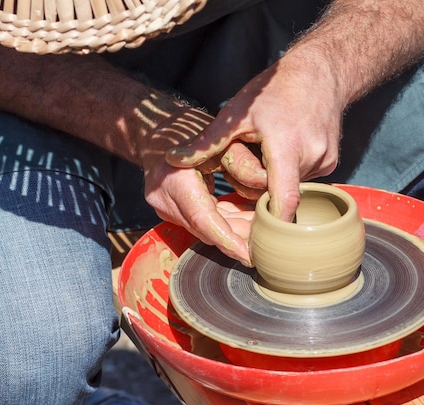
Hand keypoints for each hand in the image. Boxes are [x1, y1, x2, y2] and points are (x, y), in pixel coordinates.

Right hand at [139, 105, 253, 265]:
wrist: (155, 131)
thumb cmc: (191, 128)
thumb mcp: (222, 139)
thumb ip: (244, 164)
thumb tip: (268, 193)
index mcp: (175, 178)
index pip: (203, 219)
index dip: (227, 240)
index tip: (248, 256)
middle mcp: (163, 197)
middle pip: (204, 228)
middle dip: (235, 239)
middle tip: (264, 243)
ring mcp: (162, 206)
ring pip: (202, 228)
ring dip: (230, 232)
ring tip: (259, 232)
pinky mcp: (168, 210)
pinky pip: (198, 221)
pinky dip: (221, 222)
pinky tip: (245, 222)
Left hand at [166, 54, 345, 221]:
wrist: (321, 71)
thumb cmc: (274, 89)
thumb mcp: (237, 112)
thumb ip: (207, 142)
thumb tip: (172, 159)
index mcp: (287, 146)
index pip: (283, 199)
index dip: (271, 222)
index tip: (256, 237)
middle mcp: (311, 156)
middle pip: (281, 194)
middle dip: (262, 193)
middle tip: (247, 176)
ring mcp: (325, 160)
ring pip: (292, 186)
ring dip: (276, 181)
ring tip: (269, 152)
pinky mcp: (332, 160)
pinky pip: (305, 178)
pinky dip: (290, 172)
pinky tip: (286, 148)